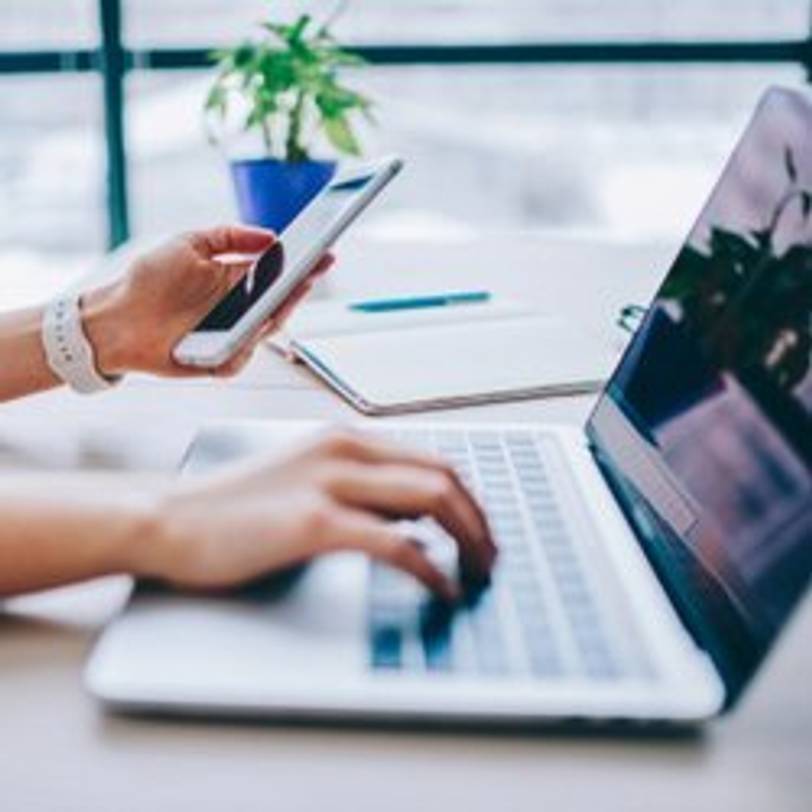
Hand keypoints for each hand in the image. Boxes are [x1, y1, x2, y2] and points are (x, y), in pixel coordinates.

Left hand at [82, 225, 332, 378]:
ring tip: (281, 300)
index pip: (279, 273)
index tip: (322, 253)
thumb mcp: (188, 244)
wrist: (117, 319)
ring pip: (265, 331)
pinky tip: (244, 336)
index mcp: (237, 280)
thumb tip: (269, 236)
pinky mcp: (219, 360)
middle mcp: (239, 309)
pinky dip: (242, 349)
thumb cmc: (149, 281)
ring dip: (274, 316)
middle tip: (308, 275)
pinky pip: (240, 357)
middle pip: (281, 303)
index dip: (303, 265)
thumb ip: (228, 236)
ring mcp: (232, 336)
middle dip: (298, 289)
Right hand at [140, 429, 496, 600]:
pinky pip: (396, 543)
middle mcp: (346, 450)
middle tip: (492, 556)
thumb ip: (360, 487)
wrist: (171, 519)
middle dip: (481, 519)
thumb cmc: (235, 506)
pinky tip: (439, 588)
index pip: (434, 460)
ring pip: (432, 500)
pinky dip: (429, 568)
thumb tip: (415, 515)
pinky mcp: (314, 522)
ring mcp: (331, 482)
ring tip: (479, 573)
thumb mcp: (307, 478)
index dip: (470, 498)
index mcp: (347, 439)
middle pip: (445, 476)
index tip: (483, 530)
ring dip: (469, 539)